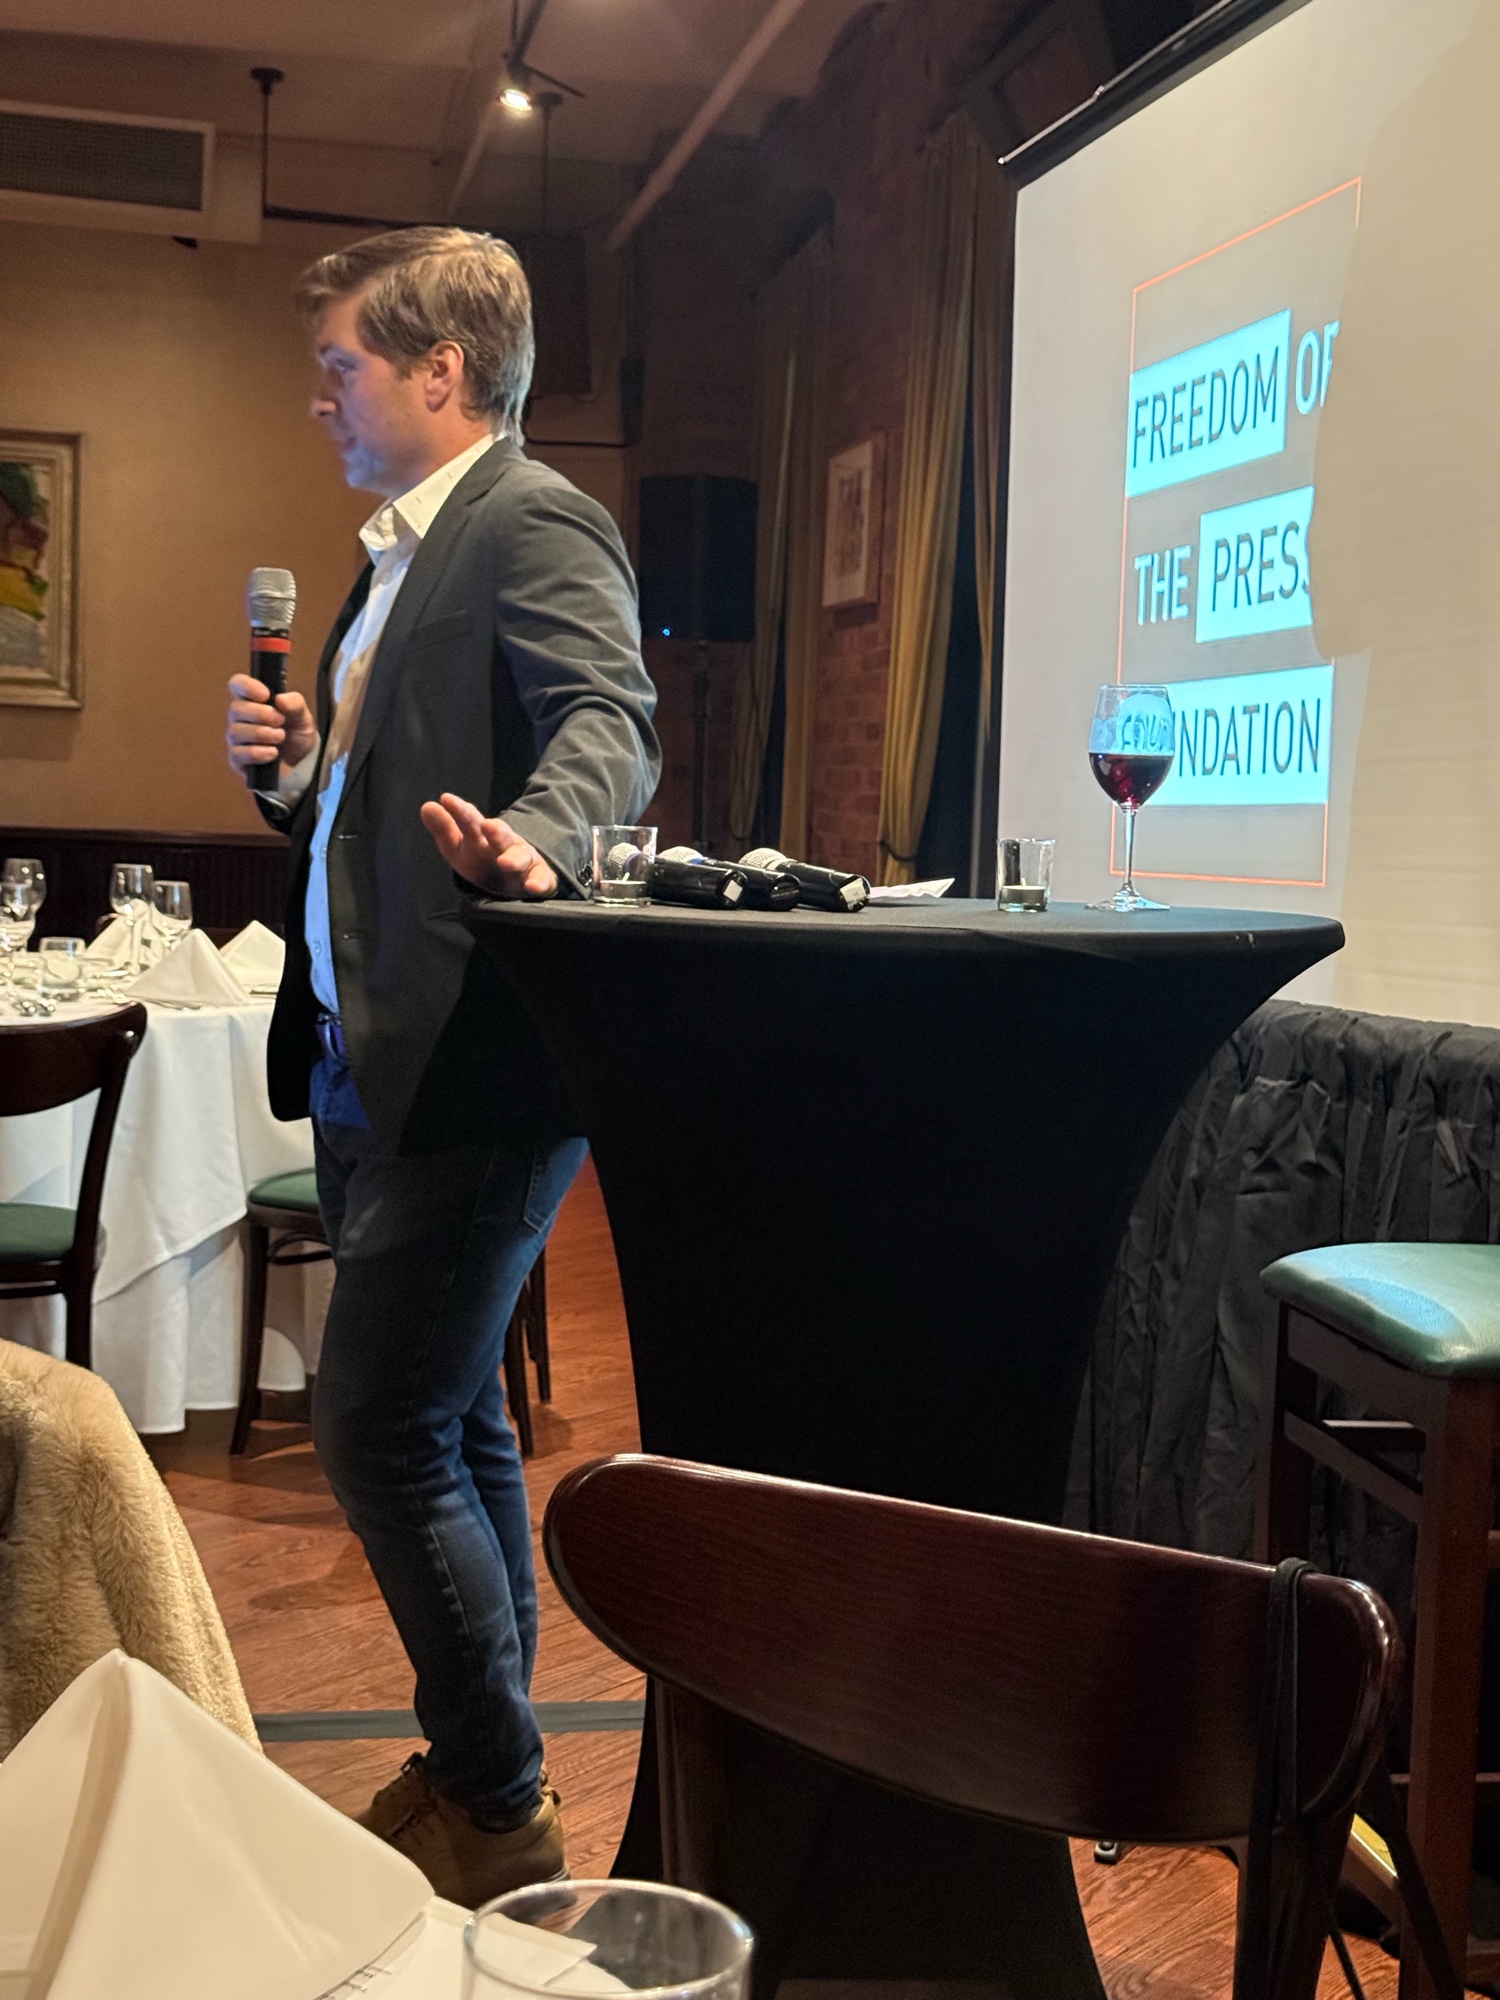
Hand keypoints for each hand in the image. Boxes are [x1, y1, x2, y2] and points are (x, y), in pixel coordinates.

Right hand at [226, 674, 317, 778]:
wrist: (302, 763)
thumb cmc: (296, 734)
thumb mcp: (303, 717)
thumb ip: (295, 704)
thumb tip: (280, 698)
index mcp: (253, 700)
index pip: (237, 684)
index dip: (246, 686)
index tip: (265, 695)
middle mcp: (241, 718)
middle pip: (235, 709)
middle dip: (260, 714)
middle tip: (281, 720)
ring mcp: (237, 739)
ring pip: (236, 731)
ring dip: (261, 733)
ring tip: (281, 737)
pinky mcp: (237, 759)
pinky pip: (238, 754)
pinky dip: (258, 753)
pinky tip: (273, 753)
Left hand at [421, 793, 558, 898]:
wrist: (516, 878)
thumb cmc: (481, 861)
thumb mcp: (458, 846)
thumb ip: (444, 829)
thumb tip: (427, 806)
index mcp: (481, 836)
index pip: (471, 822)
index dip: (460, 812)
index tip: (447, 800)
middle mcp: (503, 845)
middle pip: (501, 835)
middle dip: (496, 831)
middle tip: (487, 826)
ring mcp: (522, 860)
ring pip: (521, 856)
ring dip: (514, 858)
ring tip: (505, 863)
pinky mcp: (538, 877)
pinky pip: (541, 879)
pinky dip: (539, 882)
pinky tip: (533, 887)